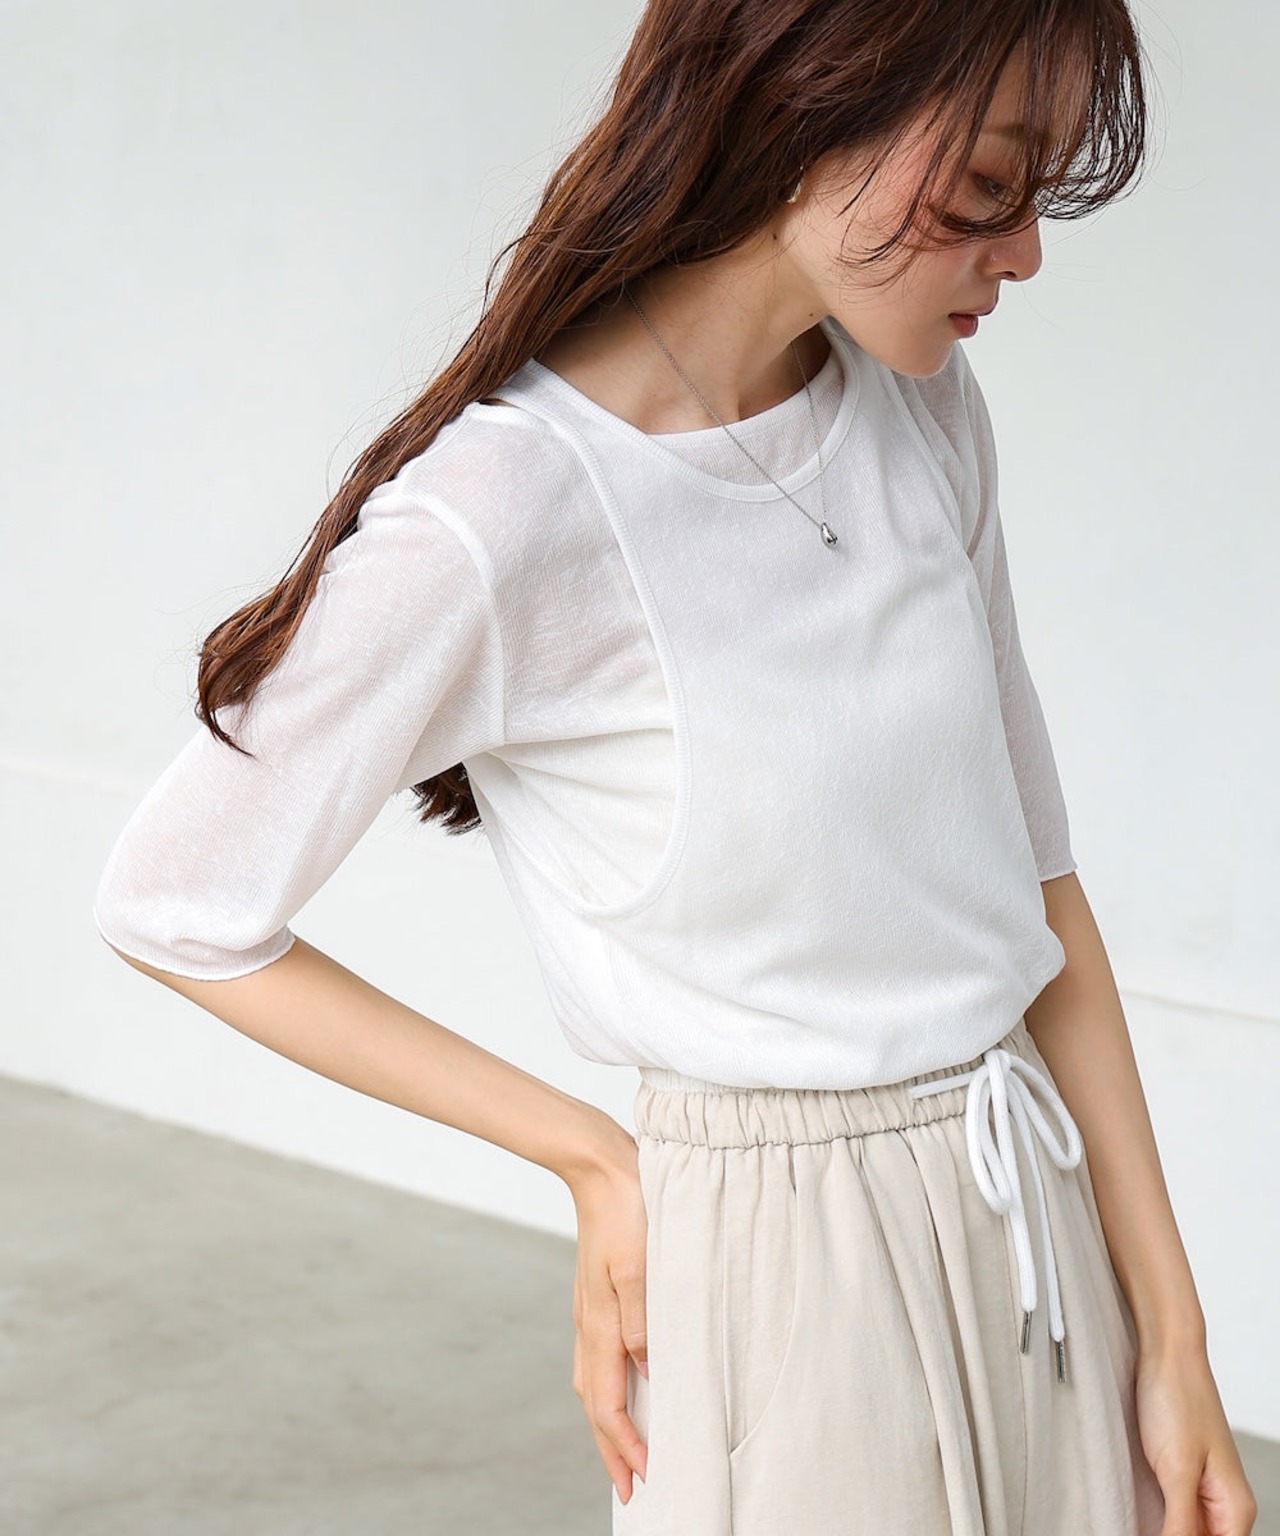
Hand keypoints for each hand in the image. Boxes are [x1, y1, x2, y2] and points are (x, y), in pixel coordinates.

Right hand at [567, 1135, 649, 1504]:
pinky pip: (600, 1356)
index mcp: (600, 1321)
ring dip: (609, 1421)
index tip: (645, 1477)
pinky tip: (626, 1384)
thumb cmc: (628, 1209)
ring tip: (625, 1449)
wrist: (602, 1165)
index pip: (608, 1403)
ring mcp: (591, 1309)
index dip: (625, 1444)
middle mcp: (591, 1322)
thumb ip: (641, 1321)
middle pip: (595, 1403)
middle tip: (629, 1488)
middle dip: (611, 1448)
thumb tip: (646, 1372)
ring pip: (595, 1381)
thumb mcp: (642, 1264)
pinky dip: (609, 1387)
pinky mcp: (598, 1294)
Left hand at [1135, 1343, 1257, 1534]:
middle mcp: (1224, 1504)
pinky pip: (1174, 1513)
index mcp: (1235, 1508)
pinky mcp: (1180, 1474)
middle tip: (1144, 1527)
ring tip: (1137, 1523)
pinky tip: (1139, 1520)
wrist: (1167, 1353)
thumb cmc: (1178, 1400)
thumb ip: (1181, 1524)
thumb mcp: (1177, 1470)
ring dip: (1165, 1531)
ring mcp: (1201, 1488)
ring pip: (1187, 1532)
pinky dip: (1159, 1521)